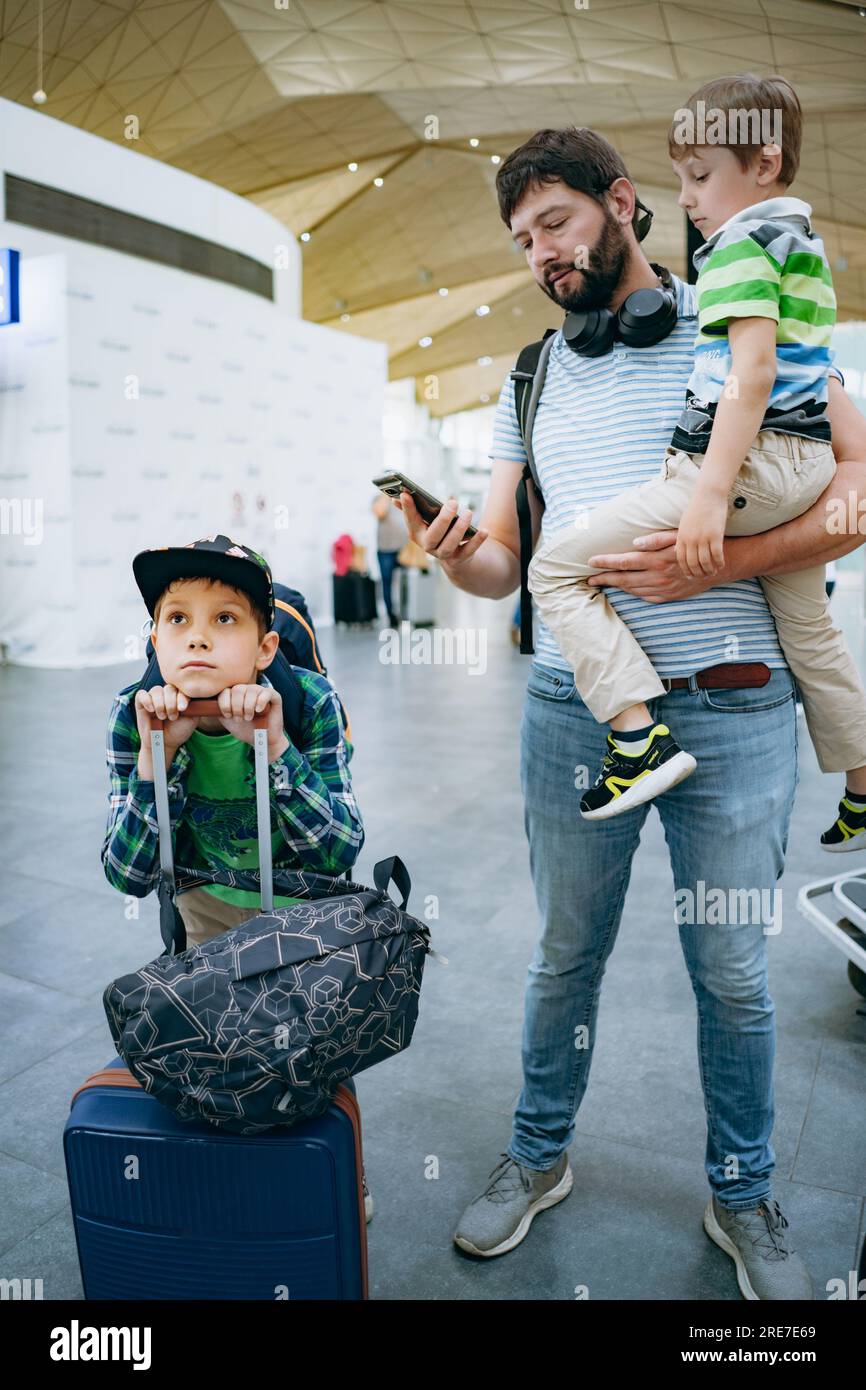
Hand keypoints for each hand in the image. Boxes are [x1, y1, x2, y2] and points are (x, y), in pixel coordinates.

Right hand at [134, 683, 200, 752]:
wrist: (164, 743)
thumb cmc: (178, 731)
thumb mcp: (191, 719)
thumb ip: (195, 706)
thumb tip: (198, 695)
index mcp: (179, 696)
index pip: (181, 689)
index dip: (182, 697)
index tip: (182, 709)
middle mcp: (167, 694)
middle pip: (169, 688)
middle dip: (171, 703)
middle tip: (172, 717)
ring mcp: (154, 697)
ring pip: (156, 690)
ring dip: (160, 704)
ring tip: (162, 717)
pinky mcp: (141, 702)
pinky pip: (142, 694)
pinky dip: (147, 700)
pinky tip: (151, 710)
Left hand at [214, 684, 287, 760]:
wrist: (261, 740)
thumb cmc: (245, 729)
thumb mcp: (227, 720)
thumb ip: (218, 710)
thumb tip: (206, 704)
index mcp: (236, 693)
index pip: (226, 690)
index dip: (225, 703)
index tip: (228, 715)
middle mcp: (248, 689)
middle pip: (238, 689)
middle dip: (236, 706)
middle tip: (239, 718)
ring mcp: (261, 691)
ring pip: (251, 690)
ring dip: (248, 706)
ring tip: (249, 717)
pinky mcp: (274, 696)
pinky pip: (266, 693)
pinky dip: (260, 702)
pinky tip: (258, 711)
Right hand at [393, 489, 487, 571]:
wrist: (455, 558)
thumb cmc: (439, 531)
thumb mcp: (427, 520)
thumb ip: (414, 509)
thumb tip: (400, 494)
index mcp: (417, 534)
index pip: (411, 520)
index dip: (407, 508)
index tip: (406, 494)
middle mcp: (428, 546)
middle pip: (433, 536)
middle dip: (443, 519)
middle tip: (453, 502)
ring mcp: (443, 554)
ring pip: (450, 544)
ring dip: (459, 528)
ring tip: (469, 512)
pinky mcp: (459, 559)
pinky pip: (468, 551)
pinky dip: (477, 541)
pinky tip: (484, 531)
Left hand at [586, 531, 715, 602]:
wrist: (717, 565)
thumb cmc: (694, 546)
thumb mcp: (676, 537)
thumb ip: (655, 539)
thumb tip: (634, 542)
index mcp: (656, 560)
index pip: (624, 562)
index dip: (605, 563)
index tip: (590, 562)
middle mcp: (657, 576)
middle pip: (623, 579)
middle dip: (604, 579)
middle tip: (589, 579)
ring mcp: (662, 589)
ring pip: (632, 589)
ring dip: (616, 586)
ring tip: (603, 583)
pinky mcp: (668, 596)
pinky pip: (645, 597)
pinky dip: (632, 593)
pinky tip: (625, 588)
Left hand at [675, 490, 728, 578]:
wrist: (708, 494)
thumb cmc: (697, 507)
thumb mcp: (684, 523)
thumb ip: (681, 537)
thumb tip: (676, 550)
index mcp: (681, 536)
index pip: (681, 559)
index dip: (686, 569)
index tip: (690, 576)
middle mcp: (690, 539)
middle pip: (692, 563)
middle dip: (698, 573)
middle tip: (703, 577)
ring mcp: (703, 538)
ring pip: (705, 561)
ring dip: (709, 569)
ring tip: (713, 572)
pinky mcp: (715, 535)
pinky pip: (717, 555)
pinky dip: (719, 562)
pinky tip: (721, 565)